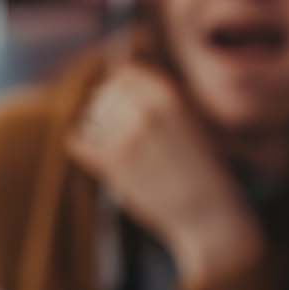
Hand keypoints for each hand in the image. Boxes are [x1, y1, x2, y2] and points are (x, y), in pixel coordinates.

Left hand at [66, 64, 262, 288]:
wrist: (210, 216)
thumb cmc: (203, 171)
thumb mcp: (193, 123)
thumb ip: (162, 99)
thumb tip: (123, 73)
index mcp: (170, 98)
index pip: (126, 74)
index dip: (119, 85)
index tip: (120, 99)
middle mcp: (147, 112)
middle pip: (104, 93)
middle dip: (104, 106)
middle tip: (111, 124)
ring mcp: (127, 137)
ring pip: (89, 117)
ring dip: (95, 128)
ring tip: (109, 143)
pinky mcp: (113, 165)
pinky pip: (78, 142)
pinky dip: (82, 147)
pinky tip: (92, 154)